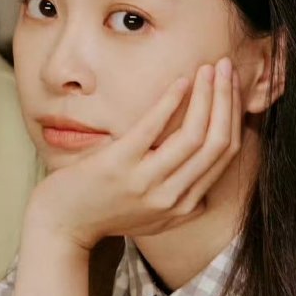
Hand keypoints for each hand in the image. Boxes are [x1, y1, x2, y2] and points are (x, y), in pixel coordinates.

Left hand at [25, 59, 242, 250]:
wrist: (61, 227)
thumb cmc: (104, 213)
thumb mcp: (152, 218)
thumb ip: (182, 206)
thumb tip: (207, 192)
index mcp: (184, 204)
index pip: (225, 155)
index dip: (234, 116)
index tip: (233, 88)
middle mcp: (171, 197)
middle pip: (216, 142)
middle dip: (227, 99)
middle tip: (227, 68)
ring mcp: (145, 182)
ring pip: (194, 135)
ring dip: (207, 95)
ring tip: (208, 68)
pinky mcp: (118, 165)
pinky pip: (153, 128)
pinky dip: (171, 102)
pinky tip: (180, 81)